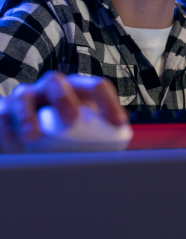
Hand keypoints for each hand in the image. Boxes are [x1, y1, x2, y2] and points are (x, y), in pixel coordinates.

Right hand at [0, 72, 127, 152]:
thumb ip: (97, 136)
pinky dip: (7, 131)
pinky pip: (2, 117)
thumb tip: (114, 159)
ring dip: (27, 117)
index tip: (118, 124)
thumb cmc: (65, 133)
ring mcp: (25, 98)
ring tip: (33, 137)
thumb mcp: (83, 131)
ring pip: (23, 98)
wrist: (28, 134)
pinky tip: (16, 145)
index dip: (108, 102)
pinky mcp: (4, 112)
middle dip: (64, 99)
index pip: (95, 86)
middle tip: (72, 119)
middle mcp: (50, 88)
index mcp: (77, 89)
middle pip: (56, 83)